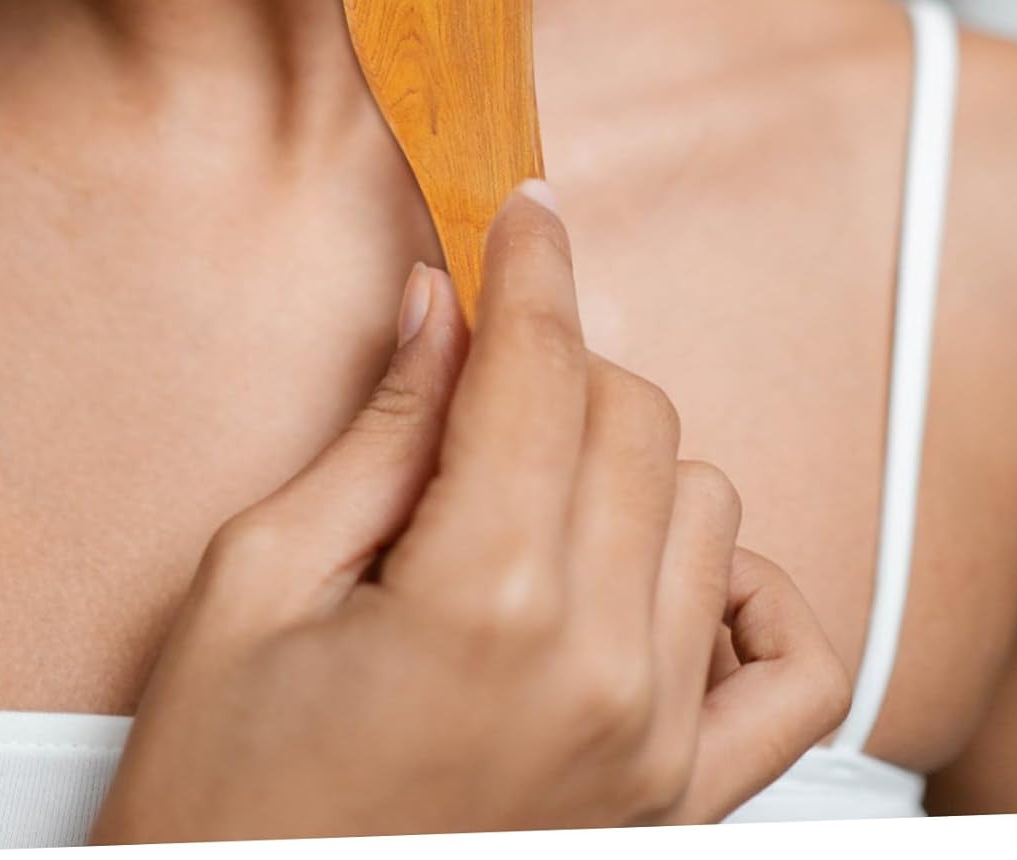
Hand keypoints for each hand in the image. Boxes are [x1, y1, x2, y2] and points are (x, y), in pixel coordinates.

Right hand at [91, 183, 849, 841]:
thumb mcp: (253, 585)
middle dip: (557, 365)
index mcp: (481, 603)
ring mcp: (658, 746)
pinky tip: (654, 577)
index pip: (541, 371)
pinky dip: (741, 589)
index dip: (532, 270)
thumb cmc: (223, 791)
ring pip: (707, 504)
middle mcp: (601, 672)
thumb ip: (374, 432)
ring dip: (624, 462)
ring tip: (524, 496)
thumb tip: (439, 308)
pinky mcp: (681, 804)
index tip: (525, 215)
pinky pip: (794, 663)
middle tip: (473, 388)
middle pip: (635, 417)